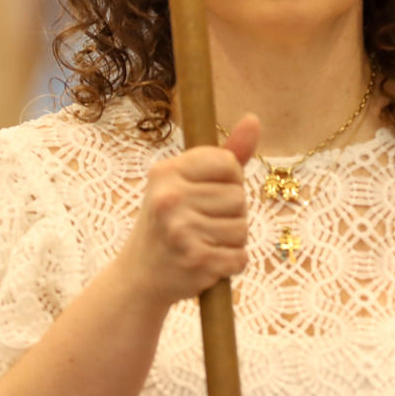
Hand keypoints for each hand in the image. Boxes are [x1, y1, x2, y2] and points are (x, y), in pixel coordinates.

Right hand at [116, 115, 258, 308]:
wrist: (140, 276)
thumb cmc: (169, 221)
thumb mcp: (185, 182)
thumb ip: (224, 153)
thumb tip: (254, 119)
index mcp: (166, 171)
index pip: (228, 163)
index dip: (229, 180)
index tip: (209, 192)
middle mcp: (170, 198)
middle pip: (239, 197)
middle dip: (230, 213)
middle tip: (201, 223)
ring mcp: (182, 231)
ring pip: (243, 228)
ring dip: (231, 240)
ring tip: (204, 242)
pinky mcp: (196, 262)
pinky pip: (240, 257)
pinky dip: (231, 263)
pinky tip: (208, 262)